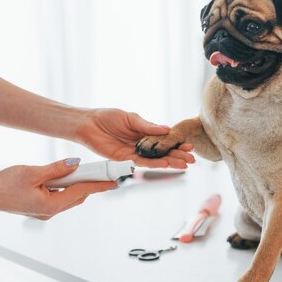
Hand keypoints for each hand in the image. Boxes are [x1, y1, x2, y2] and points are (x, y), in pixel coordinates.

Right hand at [0, 158, 115, 219]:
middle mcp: (50, 211)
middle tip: (104, 172)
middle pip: (77, 196)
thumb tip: (76, 164)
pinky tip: (65, 177)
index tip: (114, 182)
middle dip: (91, 185)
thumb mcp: (33, 172)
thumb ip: (56, 169)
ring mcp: (43, 211)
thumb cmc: (4, 184)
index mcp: (51, 205)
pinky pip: (58, 197)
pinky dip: (65, 187)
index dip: (99, 185)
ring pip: (68, 197)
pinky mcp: (37, 207)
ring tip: (86, 171)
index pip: (82, 193)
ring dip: (77, 185)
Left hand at [75, 108, 194, 168]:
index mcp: (144, 134)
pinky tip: (165, 165)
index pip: (164, 141)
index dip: (177, 144)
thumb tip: (167, 129)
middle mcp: (141, 145)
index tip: (190, 146)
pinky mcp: (123, 160)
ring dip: (169, 163)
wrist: (89, 123)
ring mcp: (133, 153)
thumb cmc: (108, 117)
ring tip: (183, 165)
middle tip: (192, 160)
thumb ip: (148, 126)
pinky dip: (153, 164)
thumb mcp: (131, 118)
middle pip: (162, 153)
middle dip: (177, 156)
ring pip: (154, 160)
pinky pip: (140, 163)